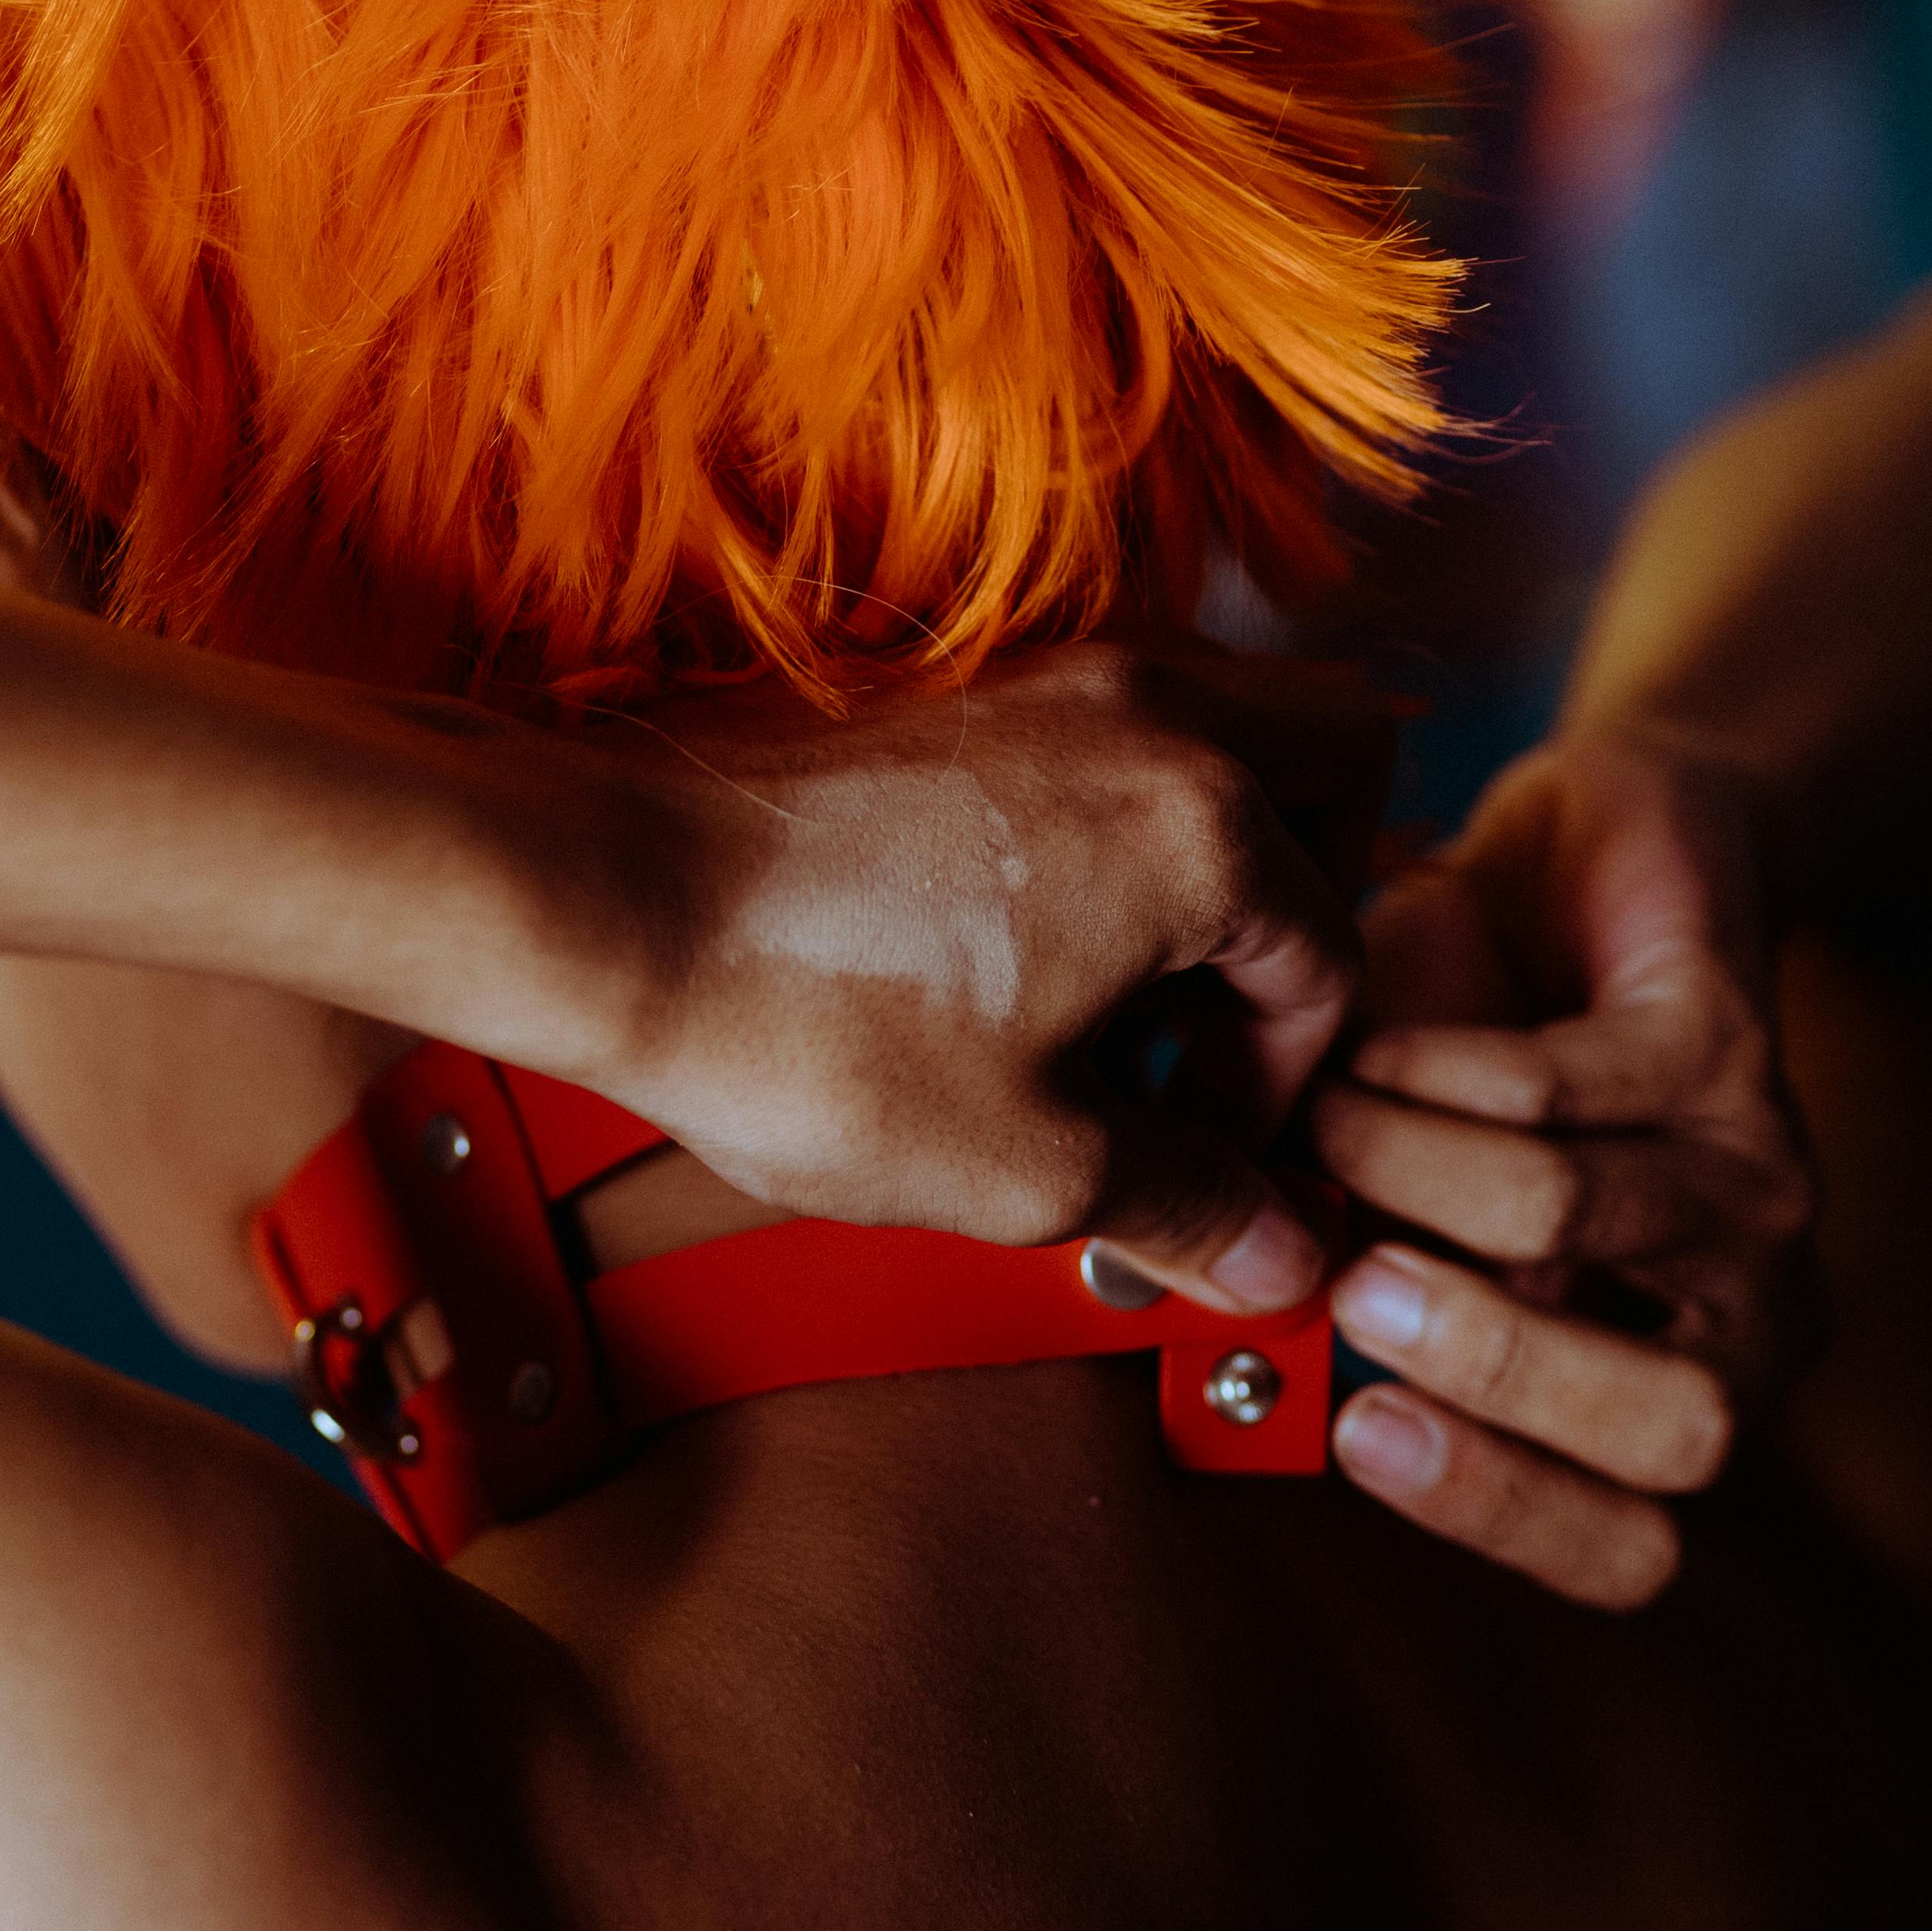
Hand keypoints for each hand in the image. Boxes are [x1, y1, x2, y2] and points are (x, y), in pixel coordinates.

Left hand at [584, 643, 1394, 1309]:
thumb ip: (1182, 1203)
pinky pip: (1100, 730)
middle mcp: (1146, 712)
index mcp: (1204, 824)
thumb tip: (1276, 1253)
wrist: (592, 902)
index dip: (1278, 1090)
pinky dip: (1109, 821)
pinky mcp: (952, 683)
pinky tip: (1016, 944)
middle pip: (1339, 766)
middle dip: (1314, 903)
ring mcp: (1043, 677)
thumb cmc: (796, 1023)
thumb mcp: (1024, 1167)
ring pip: (1221, 728)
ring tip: (1114, 997)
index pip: (1332, 961)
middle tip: (1214, 1029)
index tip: (1193, 1159)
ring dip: (1218, 854)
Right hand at [1307, 732, 1819, 1609]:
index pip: (1635, 1544)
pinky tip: (1363, 1051)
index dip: (1504, 1514)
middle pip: (1677, 1431)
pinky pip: (1555, 1086)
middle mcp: (1749, 1317)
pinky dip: (1424, 1074)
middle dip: (1492, 1368)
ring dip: (1405, 1172)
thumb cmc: (1484, 1080)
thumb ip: (1347, 1278)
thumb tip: (1212, 1311)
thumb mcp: (1412, 1214)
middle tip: (1354, 1289)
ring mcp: (1756, 1186)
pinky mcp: (1727, 1045)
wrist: (1604, 873)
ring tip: (1314, 1129)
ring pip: (1574, 1220)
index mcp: (1673, 1393)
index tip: (1358, 1434)